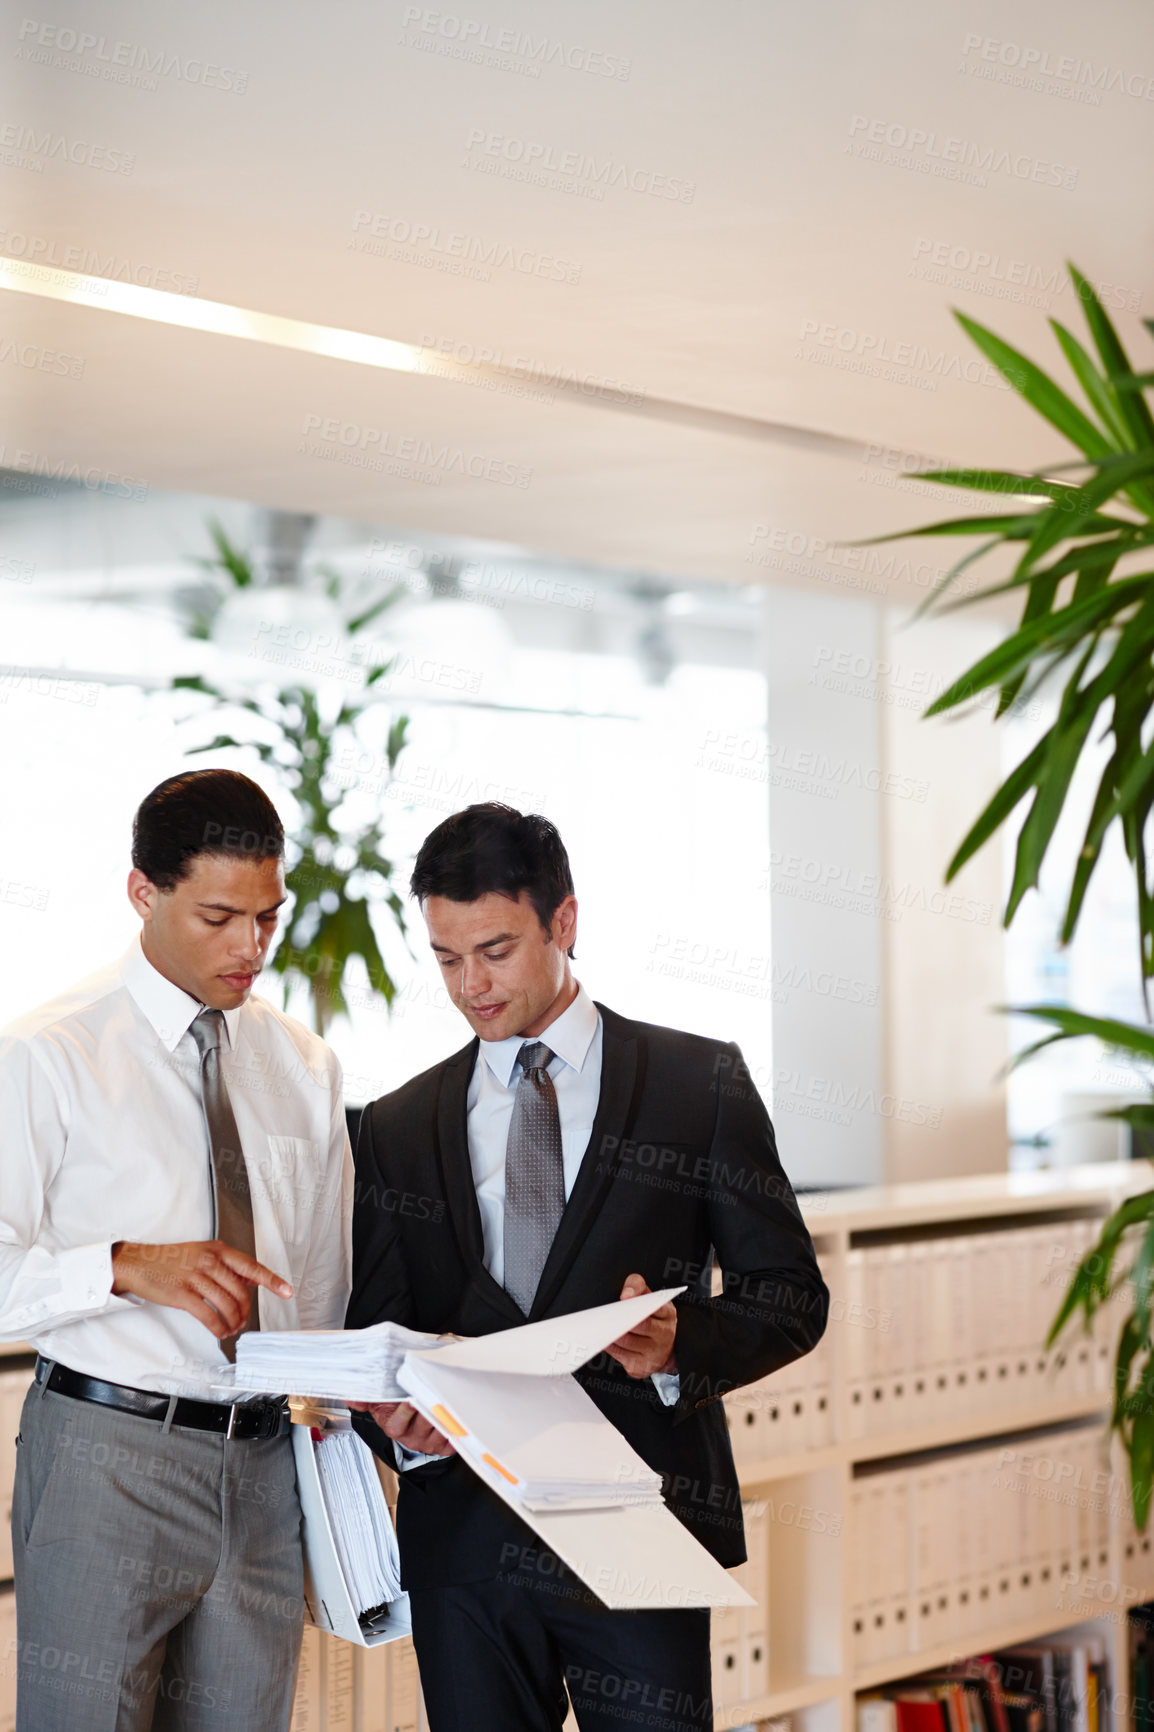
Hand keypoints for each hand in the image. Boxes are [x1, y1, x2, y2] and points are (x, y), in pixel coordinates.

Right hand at [110, 1239, 292, 1340]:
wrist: (138, 1263)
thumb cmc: (170, 1259)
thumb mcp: (202, 1252)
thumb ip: (226, 1264)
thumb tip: (251, 1277)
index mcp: (218, 1250)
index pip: (252, 1266)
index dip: (272, 1280)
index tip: (287, 1291)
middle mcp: (210, 1261)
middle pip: (241, 1291)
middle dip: (246, 1311)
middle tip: (244, 1321)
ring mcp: (196, 1277)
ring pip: (227, 1305)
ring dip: (233, 1321)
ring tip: (231, 1328)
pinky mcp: (183, 1294)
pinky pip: (209, 1315)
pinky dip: (218, 1327)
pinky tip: (219, 1331)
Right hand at [347, 1400, 455, 1456]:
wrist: (408, 1418)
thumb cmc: (394, 1406)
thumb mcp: (377, 1400)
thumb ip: (363, 1397)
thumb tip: (349, 1398)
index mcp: (393, 1426)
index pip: (399, 1422)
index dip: (406, 1410)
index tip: (411, 1398)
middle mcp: (410, 1437)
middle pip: (423, 1424)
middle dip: (430, 1408)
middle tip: (436, 1393)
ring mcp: (427, 1442)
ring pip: (439, 1430)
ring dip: (445, 1415)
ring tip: (449, 1398)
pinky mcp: (442, 1447)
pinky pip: (452, 1441)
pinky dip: (455, 1429)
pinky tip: (456, 1416)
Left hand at [605, 1273, 677, 1378]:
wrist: (663, 1350)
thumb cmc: (652, 1320)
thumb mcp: (649, 1299)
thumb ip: (637, 1287)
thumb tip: (626, 1294)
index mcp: (667, 1313)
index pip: (654, 1302)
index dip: (638, 1298)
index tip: (624, 1297)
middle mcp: (664, 1333)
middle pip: (640, 1325)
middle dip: (622, 1318)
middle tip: (607, 1313)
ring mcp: (654, 1353)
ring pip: (626, 1340)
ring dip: (611, 1332)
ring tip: (601, 1324)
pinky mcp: (640, 1366)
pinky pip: (619, 1355)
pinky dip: (609, 1345)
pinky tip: (604, 1338)